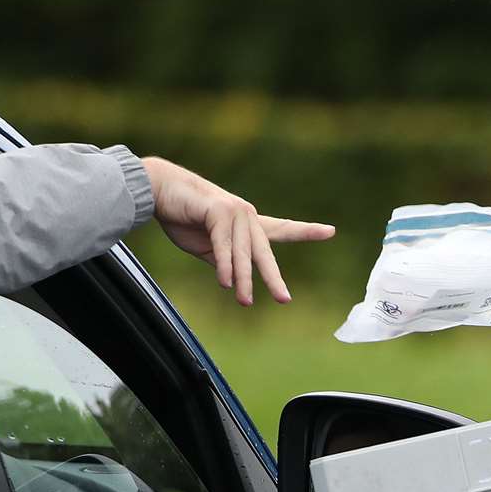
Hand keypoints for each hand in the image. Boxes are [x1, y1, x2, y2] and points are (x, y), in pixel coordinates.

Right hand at [142, 156, 335, 305]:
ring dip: (242, 279)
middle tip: (283, 299)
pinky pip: (224, 245)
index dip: (305, 230)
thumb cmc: (182, 216)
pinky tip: (226, 282)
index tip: (330, 231)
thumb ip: (224, 261)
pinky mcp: (218, 211)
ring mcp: (235, 212)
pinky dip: (225, 264)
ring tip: (245, 301)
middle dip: (273, 277)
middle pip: (264, 251)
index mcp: (247, 224)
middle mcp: (246, 216)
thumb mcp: (208, 247)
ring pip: (243, 254)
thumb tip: (235, 281)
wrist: (160, 191)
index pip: (281, 228)